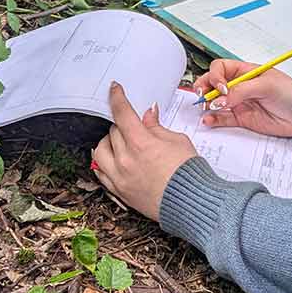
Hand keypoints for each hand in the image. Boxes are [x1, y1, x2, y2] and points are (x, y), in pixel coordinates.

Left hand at [91, 82, 198, 223]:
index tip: (114, 89)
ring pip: (100, 150)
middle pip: (113, 131)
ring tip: (120, 143)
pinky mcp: (119, 191)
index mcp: (141, 143)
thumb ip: (157, 127)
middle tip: (133, 126)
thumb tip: (148, 115)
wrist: (191, 203)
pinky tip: (111, 159)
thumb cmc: (189, 174)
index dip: (117, 97)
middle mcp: (125, 159)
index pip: (122, 112)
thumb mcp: (177, 141)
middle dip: (123, 125)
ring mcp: (119, 177)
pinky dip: (103, 162)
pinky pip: (100, 172)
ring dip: (108, 142)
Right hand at [190, 59, 291, 137]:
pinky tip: (208, 120)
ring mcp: (238, 102)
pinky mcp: (241, 118)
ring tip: (206, 109)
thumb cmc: (290, 93)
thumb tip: (221, 99)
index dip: (215, 76)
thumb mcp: (266, 85)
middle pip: (212, 83)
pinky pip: (221, 118)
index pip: (220, 68)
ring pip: (214, 101)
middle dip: (204, 88)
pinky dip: (212, 119)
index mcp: (244, 72)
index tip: (222, 87)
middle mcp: (238, 86)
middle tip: (203, 97)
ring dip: (206, 105)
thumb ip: (241, 91)